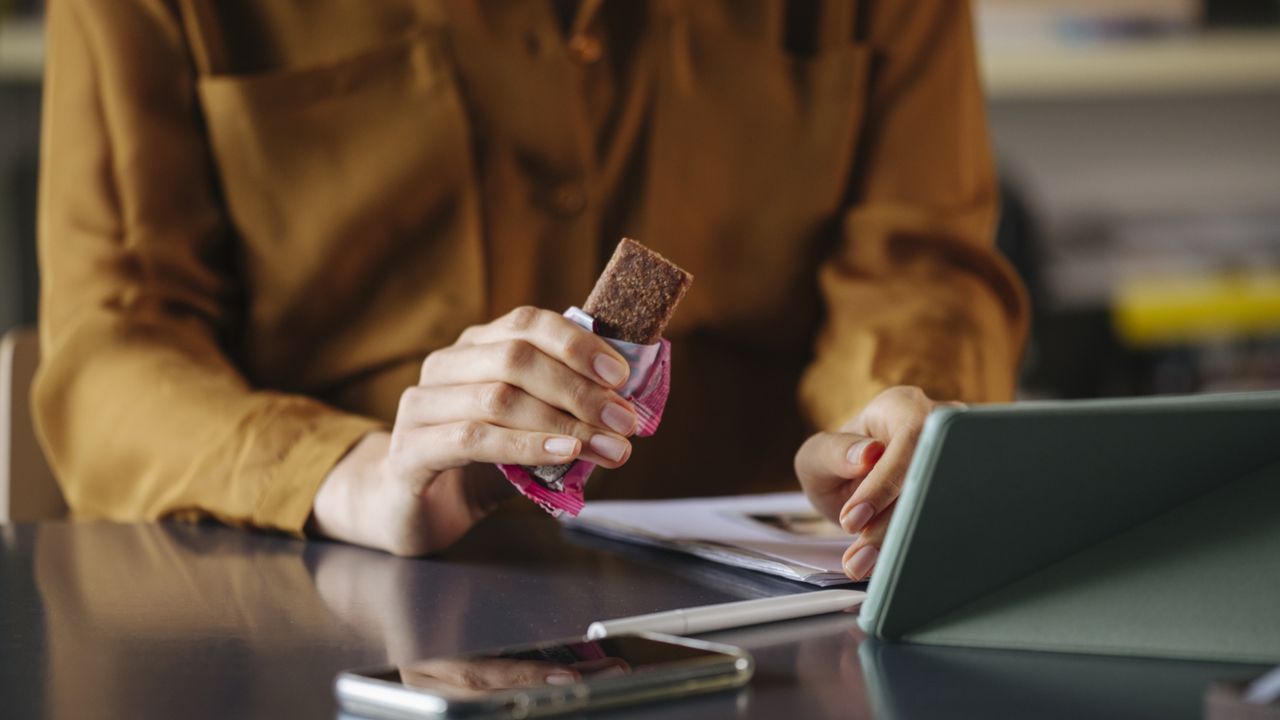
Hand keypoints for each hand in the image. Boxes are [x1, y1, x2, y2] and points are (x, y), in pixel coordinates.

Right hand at [311, 306, 640, 555]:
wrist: (407, 509)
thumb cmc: (475, 465)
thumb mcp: (527, 430)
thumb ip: (562, 412)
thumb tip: (625, 407)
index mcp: (474, 348)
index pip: (526, 323)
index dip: (577, 343)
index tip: (621, 375)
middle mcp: (443, 367)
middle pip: (516, 359)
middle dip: (580, 389)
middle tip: (625, 420)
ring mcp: (420, 407)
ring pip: (498, 397)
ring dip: (564, 421)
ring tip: (609, 446)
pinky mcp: (408, 451)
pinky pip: (472, 438)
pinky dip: (525, 444)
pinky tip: (565, 453)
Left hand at [794, 386, 960, 580]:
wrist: (855, 485)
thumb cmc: (838, 464)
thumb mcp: (817, 456)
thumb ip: (832, 451)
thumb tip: (867, 454)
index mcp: (903, 407)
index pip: (908, 440)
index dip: (884, 484)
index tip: (853, 519)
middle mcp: (938, 427)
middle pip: (930, 476)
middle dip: (893, 525)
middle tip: (860, 558)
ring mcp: (957, 459)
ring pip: (943, 503)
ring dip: (904, 543)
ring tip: (866, 566)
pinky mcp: (962, 492)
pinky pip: (949, 521)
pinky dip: (918, 547)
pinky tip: (892, 567)